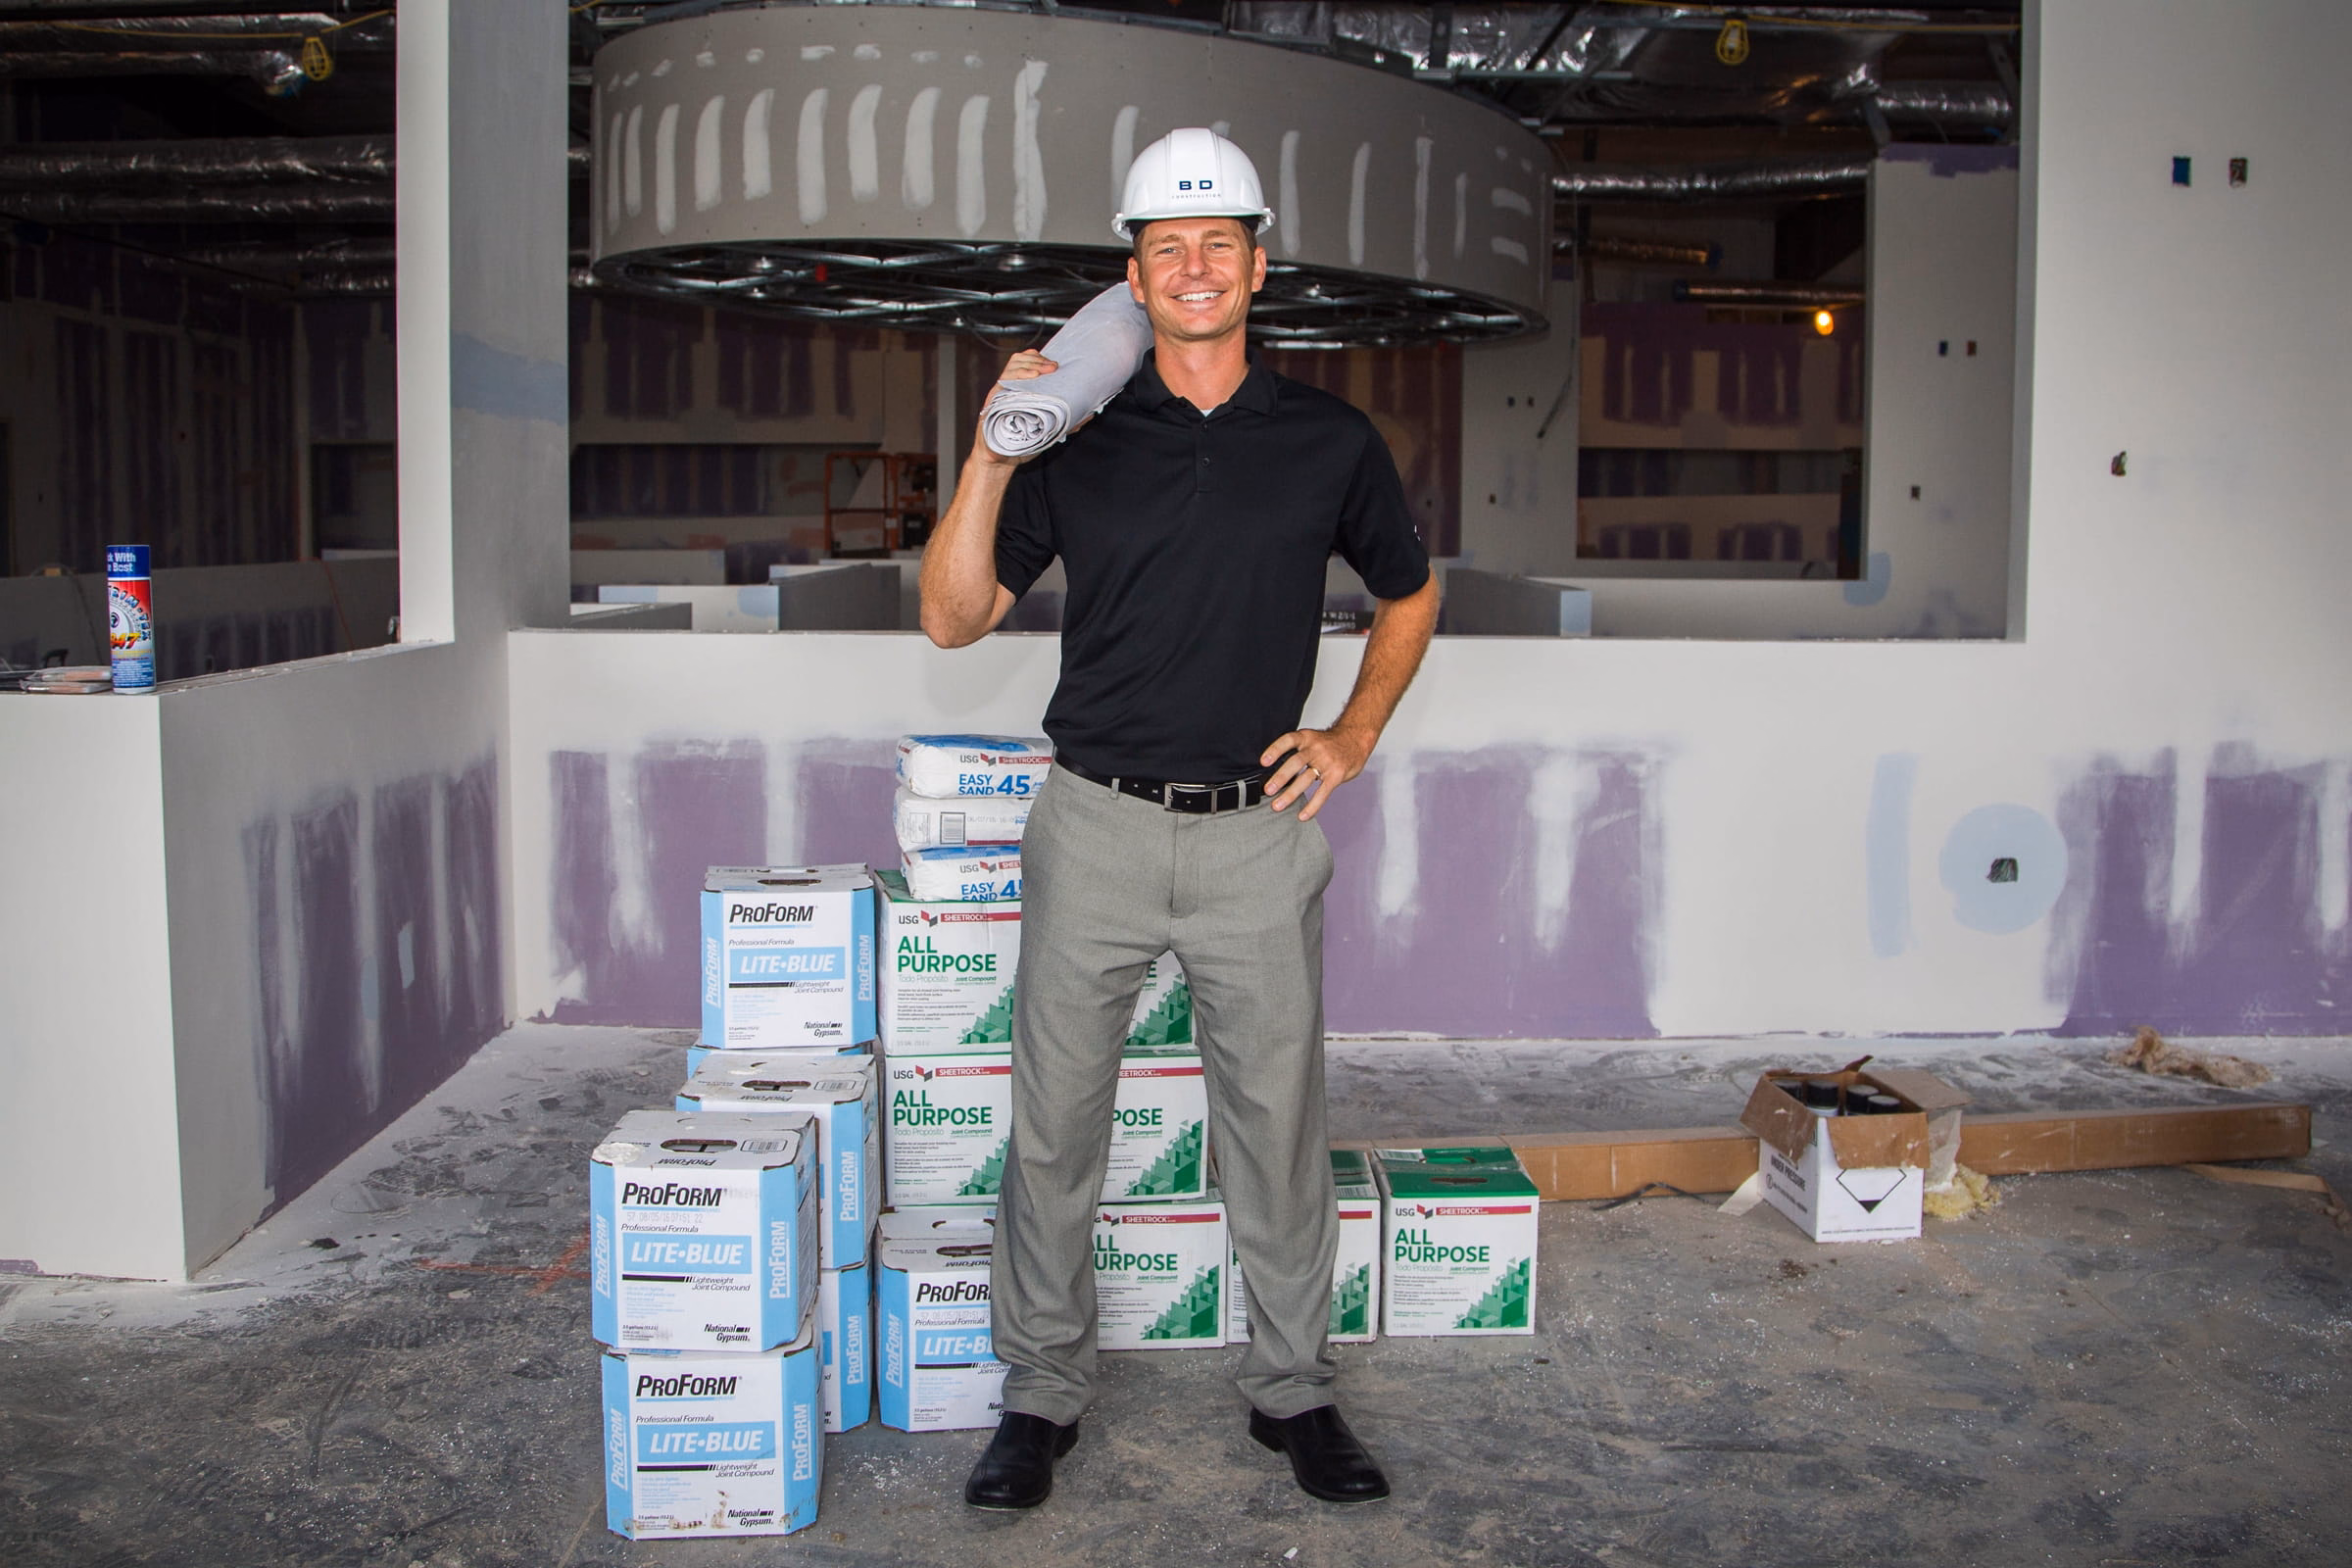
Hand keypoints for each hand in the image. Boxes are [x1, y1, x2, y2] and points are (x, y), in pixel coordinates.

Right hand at [969, 351, 1059, 467]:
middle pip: (1020, 359)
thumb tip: (1090, 415)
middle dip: (1038, 360)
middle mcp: (1010, 387)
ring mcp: (1001, 392)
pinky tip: (1032, 377)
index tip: (1056, 366)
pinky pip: (1004, 380)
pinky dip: (1019, 375)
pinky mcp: (994, 400)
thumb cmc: (1023, 443)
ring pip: (1013, 365)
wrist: (1001, 459)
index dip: (1040, 359)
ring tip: (1043, 371)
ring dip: (1031, 365)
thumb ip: (1066, 421)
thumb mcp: (1048, 429)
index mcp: (1021, 389)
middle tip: (1053, 368)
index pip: (1027, 361)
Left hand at [1259, 726, 1373, 821]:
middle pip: (1295, 762)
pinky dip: (1312, 806)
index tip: (1263, 762)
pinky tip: (1303, 815)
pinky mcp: (1336, 775)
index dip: (1275, 750)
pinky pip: (1323, 792)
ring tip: (1278, 806)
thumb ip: (1298, 752)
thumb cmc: (1331, 743)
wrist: (1356, 738)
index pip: (1288, 740)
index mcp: (1307, 738)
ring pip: (1306, 779)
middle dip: (1280, 777)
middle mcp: (1316, 749)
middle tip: (1268, 790)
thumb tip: (1277, 772)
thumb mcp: (1313, 739)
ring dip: (1290, 794)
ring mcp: (1327, 762)